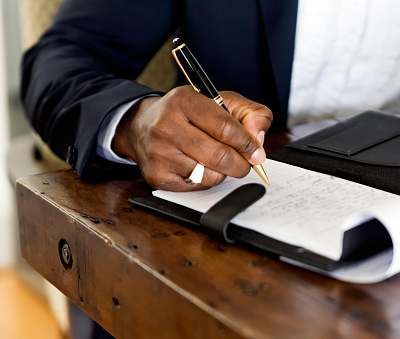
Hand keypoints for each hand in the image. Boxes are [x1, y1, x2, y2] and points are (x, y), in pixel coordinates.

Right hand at [113, 86, 272, 190]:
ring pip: (210, 175)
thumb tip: (258, 140)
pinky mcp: (157, 176)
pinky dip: (206, 181)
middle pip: (219, 155)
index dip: (247, 143)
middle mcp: (167, 126)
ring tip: (218, 161)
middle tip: (246, 164)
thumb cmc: (186, 113)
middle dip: (240, 164)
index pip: (225, 127)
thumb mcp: (219, 101)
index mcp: (184, 101)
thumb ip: (249, 113)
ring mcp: (159, 153)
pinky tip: (199, 167)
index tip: (257, 152)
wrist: (141, 125)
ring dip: (223, 173)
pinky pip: (197, 187)